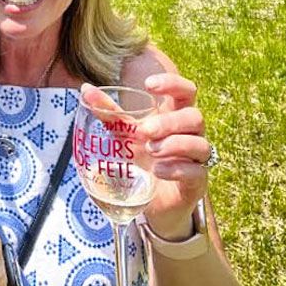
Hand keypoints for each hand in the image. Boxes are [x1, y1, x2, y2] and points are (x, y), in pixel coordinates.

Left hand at [81, 76, 210, 239]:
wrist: (151, 201)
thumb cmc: (142, 160)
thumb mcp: (125, 135)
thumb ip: (110, 113)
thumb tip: (86, 89)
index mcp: (175, 116)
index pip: (186, 92)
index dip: (173, 83)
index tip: (148, 85)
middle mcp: (191, 135)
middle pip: (194, 117)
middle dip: (170, 121)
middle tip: (144, 131)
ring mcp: (196, 159)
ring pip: (200, 144)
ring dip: (174, 144)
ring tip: (150, 150)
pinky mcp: (197, 183)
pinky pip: (196, 171)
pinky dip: (176, 169)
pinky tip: (158, 171)